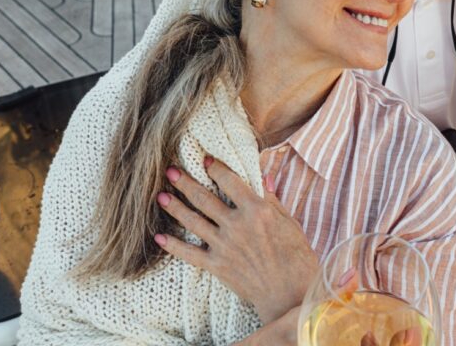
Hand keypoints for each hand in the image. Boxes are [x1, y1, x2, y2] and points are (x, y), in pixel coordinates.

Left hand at [155, 156, 318, 323]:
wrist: (290, 295)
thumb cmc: (297, 258)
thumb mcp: (290, 223)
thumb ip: (273, 200)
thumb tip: (264, 177)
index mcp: (257, 210)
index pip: (230, 181)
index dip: (216, 168)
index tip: (205, 160)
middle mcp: (237, 225)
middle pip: (204, 198)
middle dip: (185, 182)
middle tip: (169, 171)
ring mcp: (224, 245)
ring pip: (192, 220)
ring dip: (174, 207)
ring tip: (161, 196)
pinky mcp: (217, 266)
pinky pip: (189, 253)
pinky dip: (173, 245)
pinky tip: (159, 236)